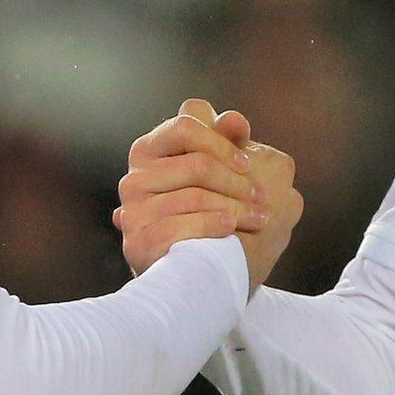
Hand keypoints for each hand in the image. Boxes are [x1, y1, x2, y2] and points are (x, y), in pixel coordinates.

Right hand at [115, 99, 264, 277]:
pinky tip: (232, 231)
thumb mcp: (221, 174)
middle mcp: (134, 178)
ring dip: (237, 208)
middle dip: (236, 182)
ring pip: (195, 196)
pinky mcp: (138, 242)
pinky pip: (183, 226)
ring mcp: (133, 211)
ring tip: (259, 218)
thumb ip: (226, 141)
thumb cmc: (212, 215)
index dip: (222, 143)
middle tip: (261, 197)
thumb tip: (234, 119)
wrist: (196, 276)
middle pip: (198, 164)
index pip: (186, 125)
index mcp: (150, 150)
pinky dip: (213, 226)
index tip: (247, 164)